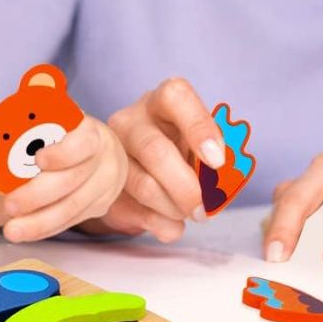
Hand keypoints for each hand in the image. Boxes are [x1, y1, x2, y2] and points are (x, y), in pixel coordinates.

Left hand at [0, 115, 128, 240]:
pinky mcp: (98, 207)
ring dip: (39, 222)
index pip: (83, 144)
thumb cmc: (62, 134)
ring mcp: (105, 187)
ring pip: (72, 209)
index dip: (62, 153)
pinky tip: (25, 233)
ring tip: (11, 230)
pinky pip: (70, 221)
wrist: (90, 154)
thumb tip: (7, 127)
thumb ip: (33, 118)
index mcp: (92, 133)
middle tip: (9, 205)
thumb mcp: (52, 118)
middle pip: (73, 182)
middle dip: (38, 196)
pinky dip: (45, 228)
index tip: (38, 159)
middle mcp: (106, 161)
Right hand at [93, 78, 226, 241]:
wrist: (145, 170)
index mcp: (161, 101)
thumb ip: (214, 163)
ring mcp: (112, 152)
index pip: (176, 97)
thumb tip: (216, 193)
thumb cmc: (182, 150)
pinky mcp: (105, 185)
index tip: (218, 162)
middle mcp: (130, 120)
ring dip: (175, 208)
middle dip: (186, 187)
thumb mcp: (202, 147)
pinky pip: (134, 211)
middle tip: (204, 208)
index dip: (199, 128)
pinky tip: (172, 222)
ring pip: (144, 185)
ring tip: (190, 213)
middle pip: (155, 150)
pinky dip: (162, 224)